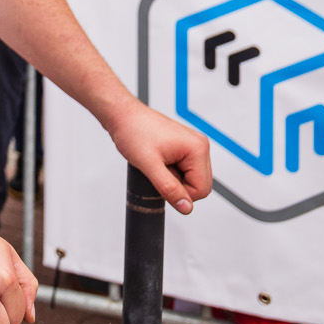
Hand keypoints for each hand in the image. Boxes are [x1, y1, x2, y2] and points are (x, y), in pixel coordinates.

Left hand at [104, 101, 212, 215]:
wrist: (122, 115)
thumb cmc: (133, 132)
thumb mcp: (149, 165)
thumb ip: (169, 189)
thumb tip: (186, 208)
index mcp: (198, 148)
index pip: (202, 190)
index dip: (180, 193)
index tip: (161, 180)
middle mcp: (200, 145)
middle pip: (199, 185)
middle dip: (177, 184)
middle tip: (158, 169)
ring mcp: (192, 145)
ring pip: (190, 178)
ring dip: (173, 177)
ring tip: (157, 162)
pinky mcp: (184, 146)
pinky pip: (184, 169)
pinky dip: (171, 170)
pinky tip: (158, 159)